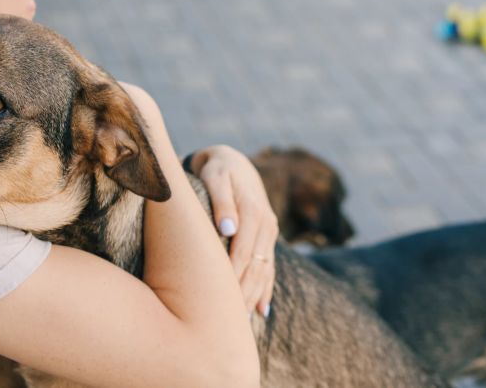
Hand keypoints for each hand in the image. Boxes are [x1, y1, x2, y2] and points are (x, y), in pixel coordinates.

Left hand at [187, 145, 277, 316]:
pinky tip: (261, 311)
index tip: (220, 298)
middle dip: (244, 294)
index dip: (232, 274)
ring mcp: (270, 233)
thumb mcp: (215, 177)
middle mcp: (267, 224)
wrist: (232, 161)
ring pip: (264, 271)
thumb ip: (222, 201)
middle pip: (257, 266)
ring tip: (242, 324)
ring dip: (255, 297)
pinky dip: (266, 290)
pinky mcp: (267, 239)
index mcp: (254, 211)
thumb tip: (228, 229)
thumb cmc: (216, 170)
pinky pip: (269, 268)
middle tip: (229, 322)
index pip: (244, 250)